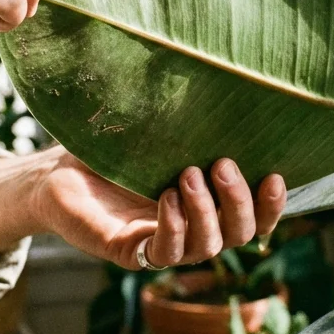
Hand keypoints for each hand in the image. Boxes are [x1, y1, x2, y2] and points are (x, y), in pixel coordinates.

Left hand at [32, 147, 286, 269]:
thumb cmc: (113, 149)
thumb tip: (222, 80)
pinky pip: (165, 251)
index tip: (276, 175)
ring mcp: (164, 243)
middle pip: (239, 235)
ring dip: (205, 211)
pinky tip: (167, 198)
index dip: (271, 205)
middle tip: (222, 164)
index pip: (255, 216)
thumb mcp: (158, 132)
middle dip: (240, 202)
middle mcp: (193, 228)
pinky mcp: (132, 253)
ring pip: (208, 246)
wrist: (57, 170)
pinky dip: (173, 225)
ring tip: (188, 175)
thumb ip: (190, 123)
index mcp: (208, 204)